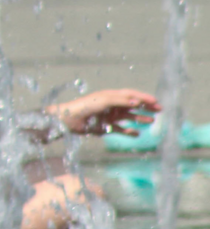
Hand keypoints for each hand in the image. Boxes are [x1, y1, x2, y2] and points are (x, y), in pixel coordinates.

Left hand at [45, 89, 159, 136]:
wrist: (70, 119)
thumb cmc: (86, 105)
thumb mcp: (105, 100)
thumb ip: (122, 101)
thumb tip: (138, 102)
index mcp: (112, 96)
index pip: (131, 95)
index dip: (144, 97)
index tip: (156, 101)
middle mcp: (112, 105)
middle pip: (133, 105)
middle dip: (146, 107)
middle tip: (159, 110)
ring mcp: (110, 116)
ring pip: (129, 117)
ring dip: (140, 118)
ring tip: (151, 121)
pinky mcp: (106, 127)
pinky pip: (120, 130)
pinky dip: (129, 132)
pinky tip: (137, 133)